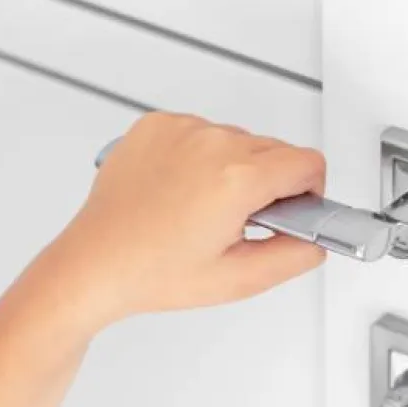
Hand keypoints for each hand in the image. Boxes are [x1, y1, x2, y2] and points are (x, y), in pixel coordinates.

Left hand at [29, 112, 326, 328]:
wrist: (93, 264)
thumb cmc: (150, 272)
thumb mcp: (237, 280)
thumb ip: (293, 257)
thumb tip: (314, 241)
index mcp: (236, 179)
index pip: (308, 163)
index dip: (309, 192)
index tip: (295, 210)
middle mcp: (210, 143)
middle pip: (276, 149)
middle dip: (271, 183)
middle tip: (241, 221)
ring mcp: (180, 130)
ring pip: (239, 139)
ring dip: (235, 168)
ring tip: (205, 208)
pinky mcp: (156, 126)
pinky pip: (201, 131)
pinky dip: (200, 156)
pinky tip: (182, 190)